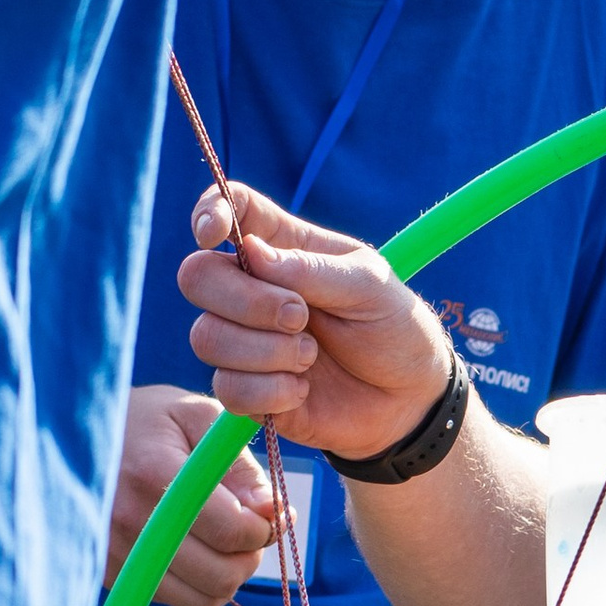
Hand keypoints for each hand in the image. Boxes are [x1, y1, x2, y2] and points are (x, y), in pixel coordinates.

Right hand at [106, 385, 275, 605]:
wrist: (73, 436)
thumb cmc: (148, 422)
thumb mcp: (197, 418)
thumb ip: (240, 464)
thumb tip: (275, 512)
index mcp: (153, 474)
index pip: (231, 530)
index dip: (265, 527)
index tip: (270, 511)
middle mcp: (128, 521)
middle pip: (221, 575)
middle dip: (250, 554)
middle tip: (248, 527)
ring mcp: (115, 554)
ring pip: (205, 600)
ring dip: (229, 576)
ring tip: (222, 539)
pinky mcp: (110, 575)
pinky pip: (178, 602)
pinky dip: (200, 586)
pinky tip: (194, 550)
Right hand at [182, 180, 455, 463]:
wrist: (409, 398)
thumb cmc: (392, 328)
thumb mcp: (369, 287)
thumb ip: (311, 269)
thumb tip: (250, 251)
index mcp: (282, 246)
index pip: (229, 207)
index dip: (209, 211)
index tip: (213, 233)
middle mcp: (253, 288)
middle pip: (197, 276)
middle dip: (246, 300)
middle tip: (301, 317)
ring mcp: (244, 339)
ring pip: (206, 337)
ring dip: (264, 351)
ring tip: (310, 357)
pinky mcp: (247, 388)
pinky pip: (227, 388)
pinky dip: (270, 391)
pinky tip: (303, 389)